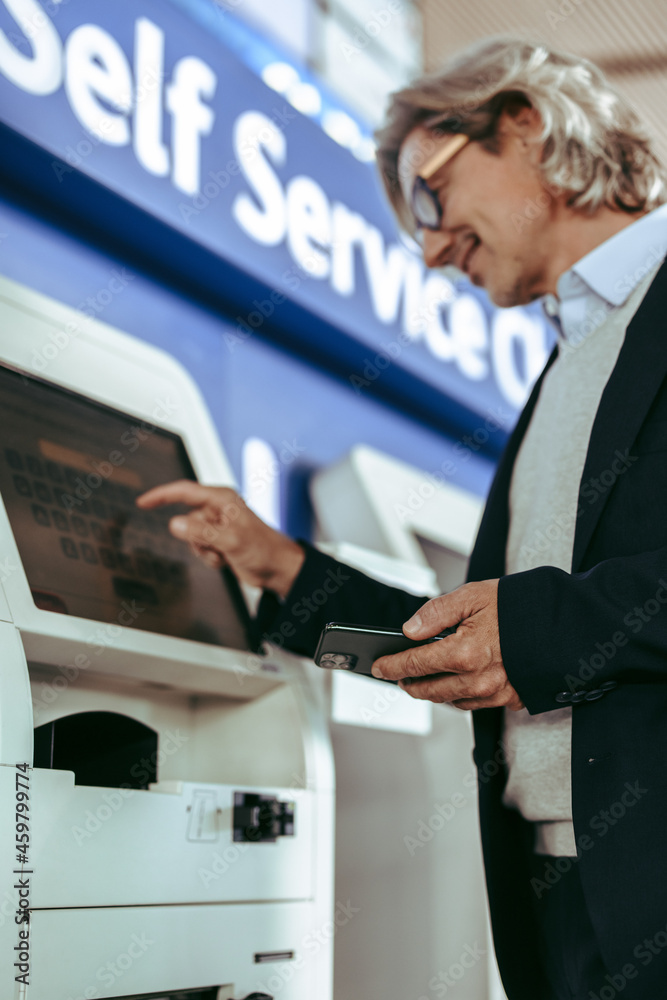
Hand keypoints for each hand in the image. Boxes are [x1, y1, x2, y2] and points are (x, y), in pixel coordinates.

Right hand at [136, 481, 304, 597]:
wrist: (278, 569)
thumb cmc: (264, 549)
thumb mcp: (231, 540)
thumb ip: (201, 531)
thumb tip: (174, 524)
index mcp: (222, 499)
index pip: (184, 491)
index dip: (161, 495)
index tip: (142, 502)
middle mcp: (218, 509)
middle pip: (187, 521)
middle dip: (197, 539)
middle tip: (218, 547)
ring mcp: (217, 525)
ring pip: (191, 538)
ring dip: (205, 551)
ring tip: (225, 554)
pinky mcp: (218, 540)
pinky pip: (199, 549)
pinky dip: (210, 558)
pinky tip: (227, 559)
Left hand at [371, 579, 524, 710]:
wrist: (563, 623)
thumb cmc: (520, 605)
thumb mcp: (473, 595)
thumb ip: (436, 613)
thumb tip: (409, 630)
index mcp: (466, 653)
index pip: (416, 664)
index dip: (392, 666)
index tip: (379, 667)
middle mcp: (479, 679)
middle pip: (431, 691)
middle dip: (410, 685)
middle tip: (397, 677)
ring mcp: (496, 692)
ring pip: (453, 701)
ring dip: (434, 694)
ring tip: (422, 681)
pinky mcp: (511, 699)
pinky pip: (476, 704)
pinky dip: (460, 697)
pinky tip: (456, 685)